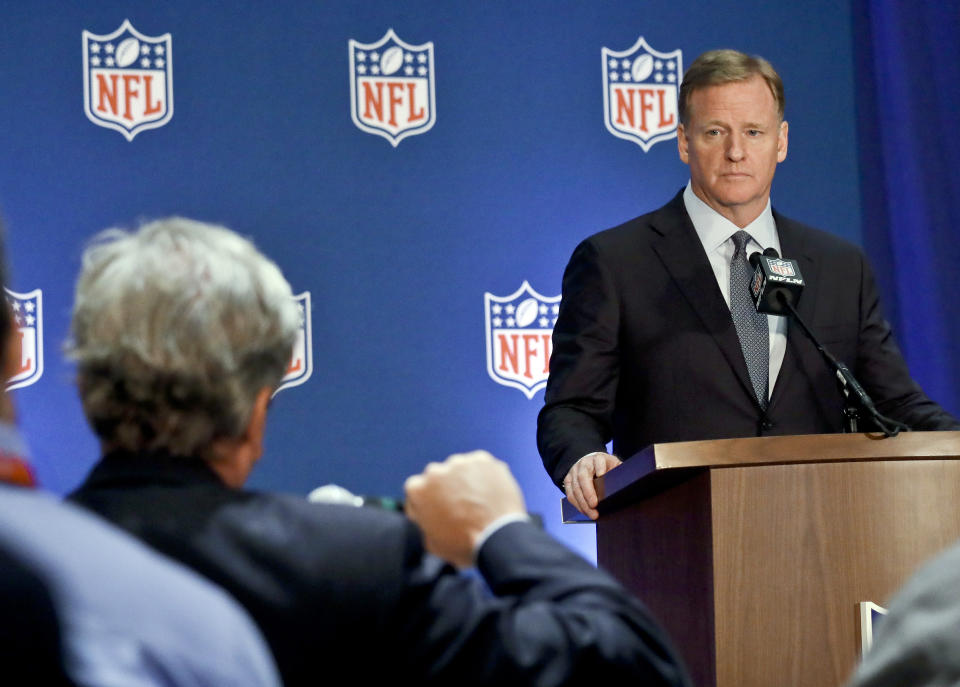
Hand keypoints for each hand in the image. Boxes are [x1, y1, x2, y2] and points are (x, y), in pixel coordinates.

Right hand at [404, 450, 525, 567]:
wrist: (497, 538)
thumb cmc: (463, 545)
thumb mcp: (431, 541)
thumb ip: (424, 520)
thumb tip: (428, 514)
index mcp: (416, 489)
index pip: (417, 490)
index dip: (428, 501)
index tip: (439, 510)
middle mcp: (434, 471)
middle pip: (438, 476)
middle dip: (446, 488)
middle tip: (461, 506)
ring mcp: (459, 463)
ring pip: (459, 468)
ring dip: (465, 480)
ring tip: (479, 500)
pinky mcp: (482, 459)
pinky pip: (480, 465)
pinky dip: (485, 475)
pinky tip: (490, 492)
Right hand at [563, 452, 621, 519]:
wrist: (588, 460)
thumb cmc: (605, 466)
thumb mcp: (614, 464)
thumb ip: (620, 471)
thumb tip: (630, 483)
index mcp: (598, 458)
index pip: (599, 461)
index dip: (600, 468)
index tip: (602, 475)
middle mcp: (584, 464)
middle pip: (583, 477)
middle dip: (588, 493)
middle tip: (594, 506)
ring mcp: (574, 471)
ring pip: (575, 488)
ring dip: (582, 502)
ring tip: (592, 514)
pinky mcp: (568, 480)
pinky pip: (570, 494)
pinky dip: (576, 504)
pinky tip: (584, 511)